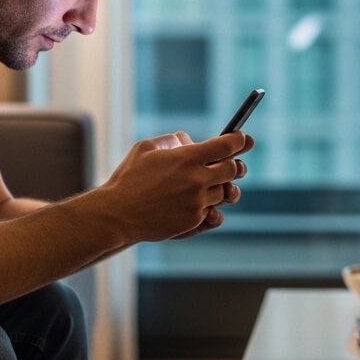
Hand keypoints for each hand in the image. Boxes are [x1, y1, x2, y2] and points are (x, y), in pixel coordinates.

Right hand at [98, 130, 252, 242]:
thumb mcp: (145, 149)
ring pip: (226, 193)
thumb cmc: (128, 179)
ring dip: (222, 188)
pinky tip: (205, 204)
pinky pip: (216, 214)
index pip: (227, 146)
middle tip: (229, 164)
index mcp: (188, 158)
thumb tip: (187, 141)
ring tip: (213, 185)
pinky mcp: (194, 220)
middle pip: (234, 170)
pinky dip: (212, 208)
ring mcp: (197, 202)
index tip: (243, 139)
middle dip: (234, 165)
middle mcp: (197, 179)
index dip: (239, 140)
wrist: (116, 214)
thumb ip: (170, 141)